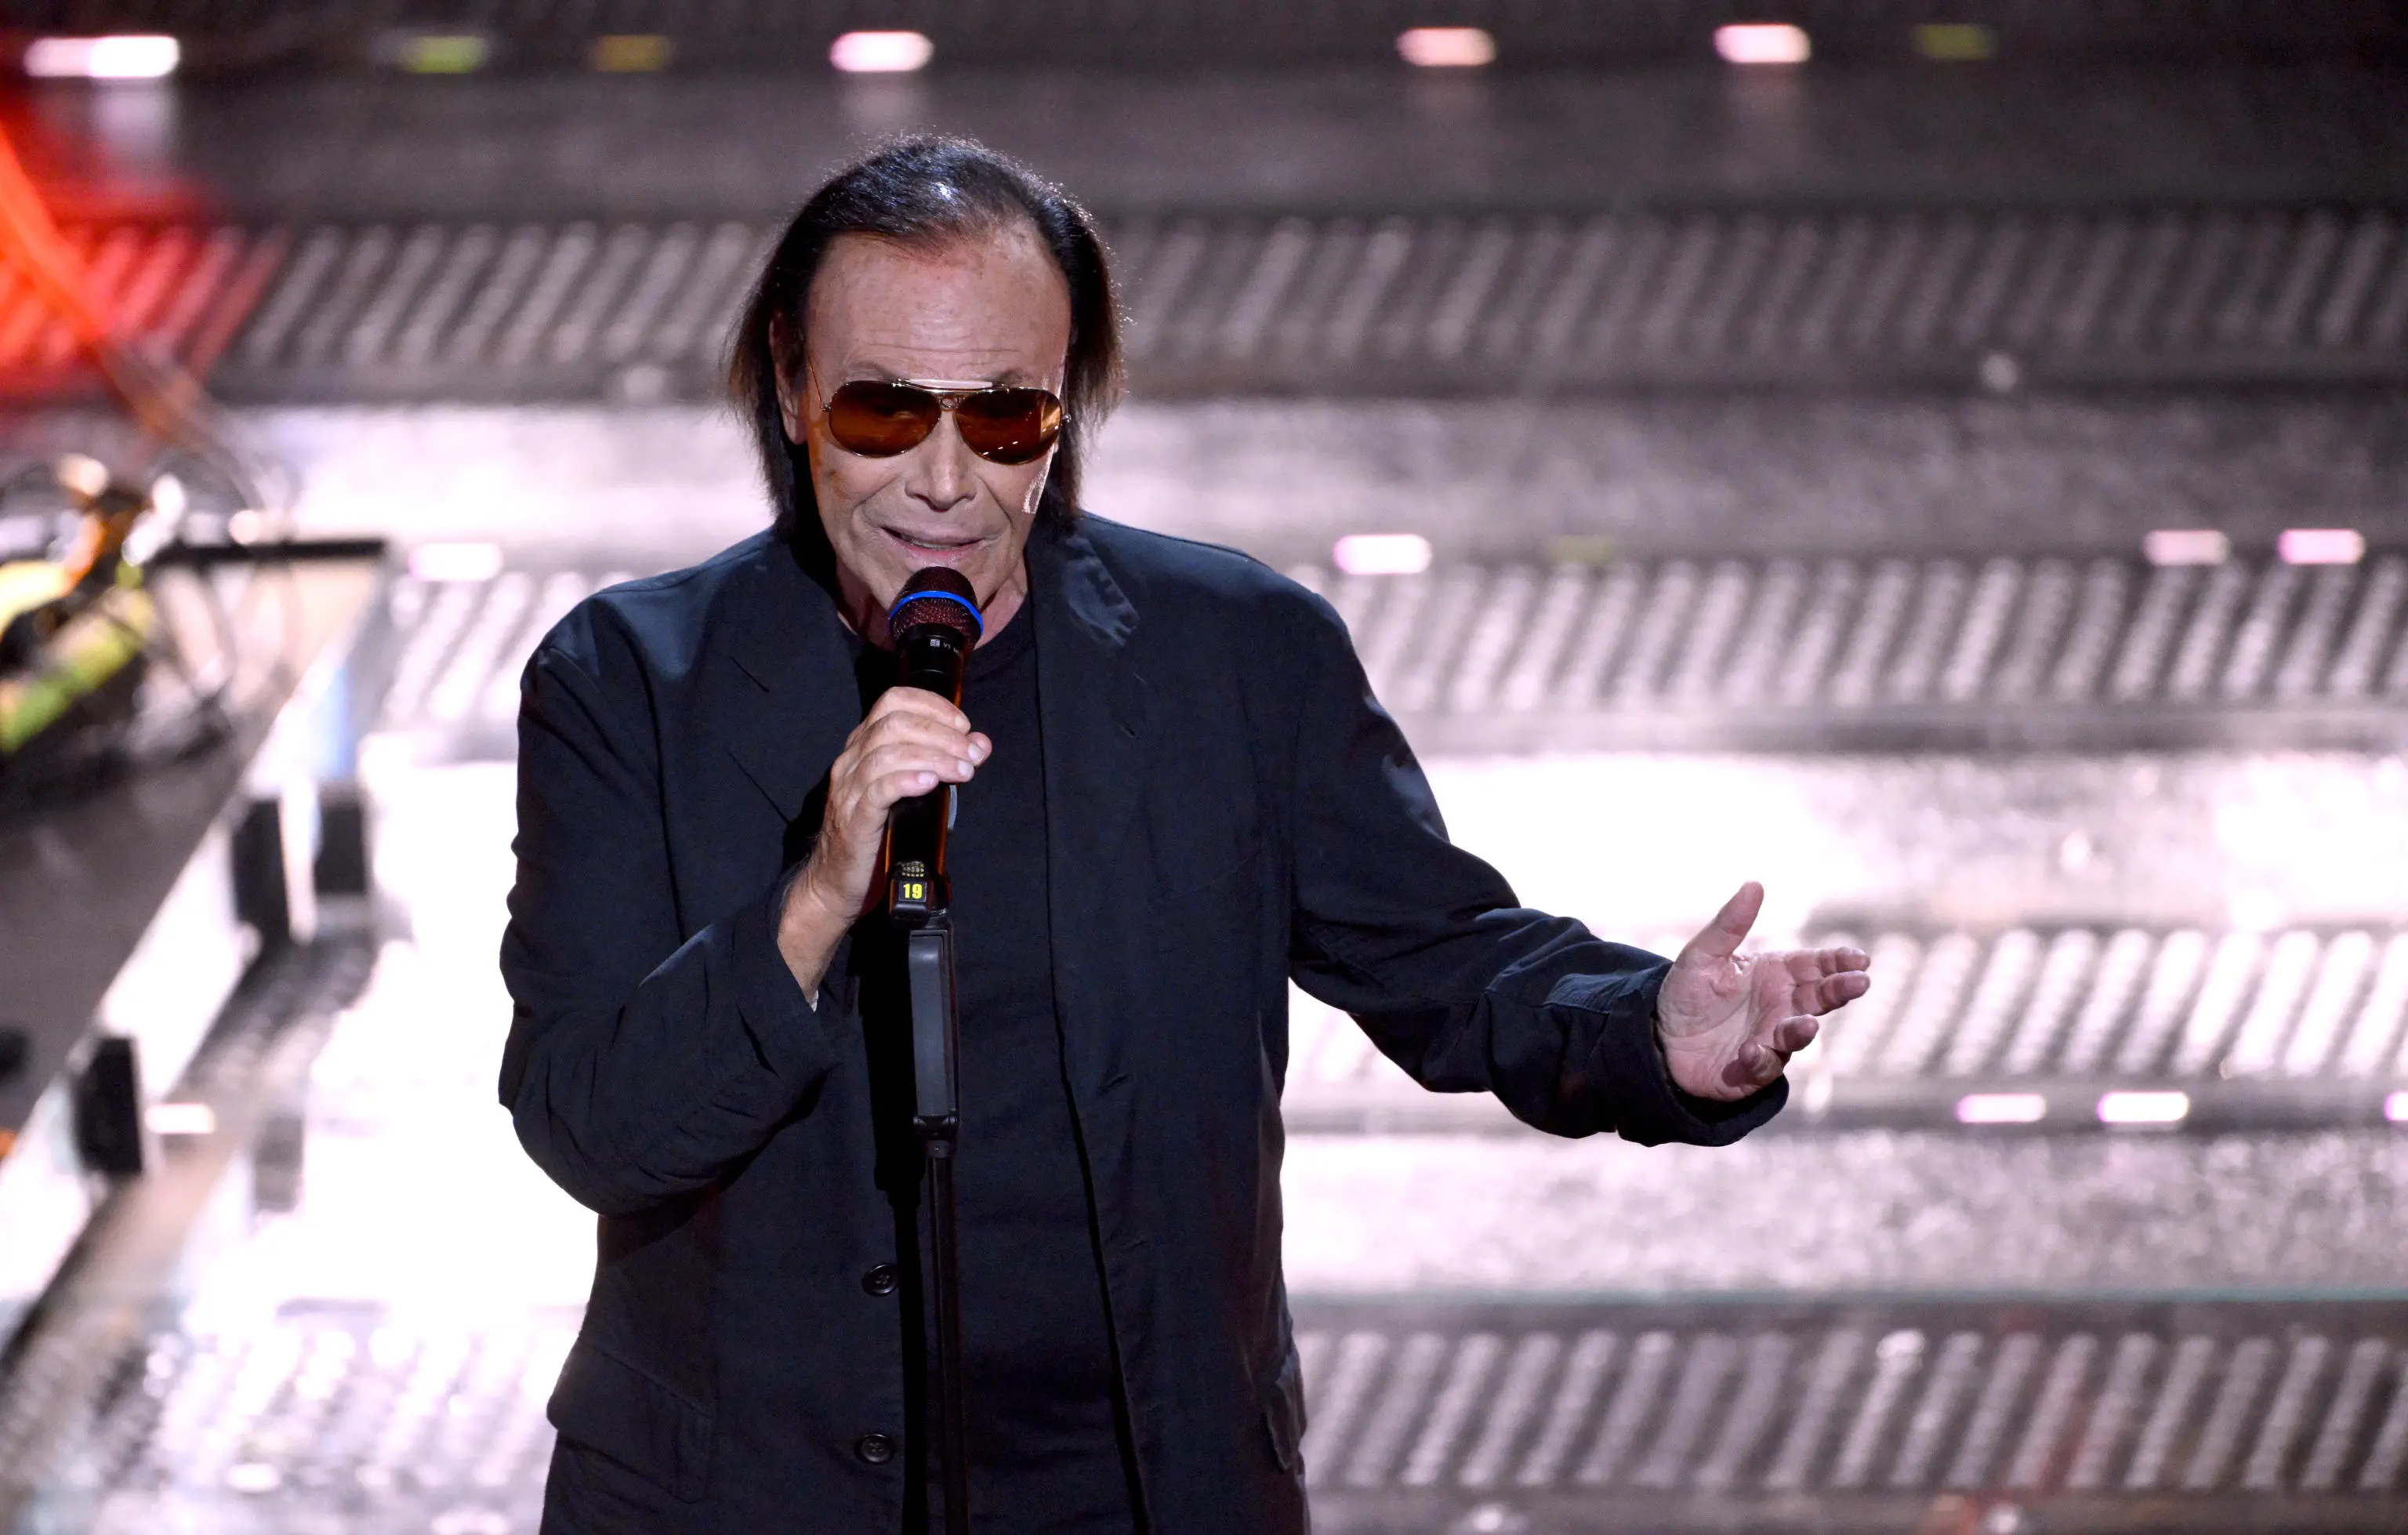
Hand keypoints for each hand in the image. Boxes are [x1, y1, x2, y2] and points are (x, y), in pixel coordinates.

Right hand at [777, 688, 989, 992]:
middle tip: (971, 754)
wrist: (836, 882)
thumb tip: (979, 745)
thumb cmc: (877, 833)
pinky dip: (907, 780)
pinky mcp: (852, 819)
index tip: (963, 725)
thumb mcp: (910, 790)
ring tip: (962, 772)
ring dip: (933, 757)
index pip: (893, 701)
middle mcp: (852, 761)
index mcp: (864, 746)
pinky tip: (930, 783)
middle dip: (940, 733)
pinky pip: (878, 789)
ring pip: (887, 753)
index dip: (931, 705)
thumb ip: (940, 763)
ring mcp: (848, 789)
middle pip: (894, 724)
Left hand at [1654, 881, 1869, 1101]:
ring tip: (1807, 1023)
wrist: (1660, 1038)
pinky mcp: (1753, 1069)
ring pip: (1796, 1035)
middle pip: (1818, 998)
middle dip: (1840, 990)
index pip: (1815, 965)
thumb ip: (1729, 925)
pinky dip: (1760, 1059)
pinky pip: (1763, 1066)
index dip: (1838, 961)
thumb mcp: (1701, 955)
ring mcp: (1770, 1039)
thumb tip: (1754, 885)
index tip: (1859, 958)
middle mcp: (1781, 1007)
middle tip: (1860, 983)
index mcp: (1774, 975)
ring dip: (1802, 1030)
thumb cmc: (1688, 993)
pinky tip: (1749, 1051)